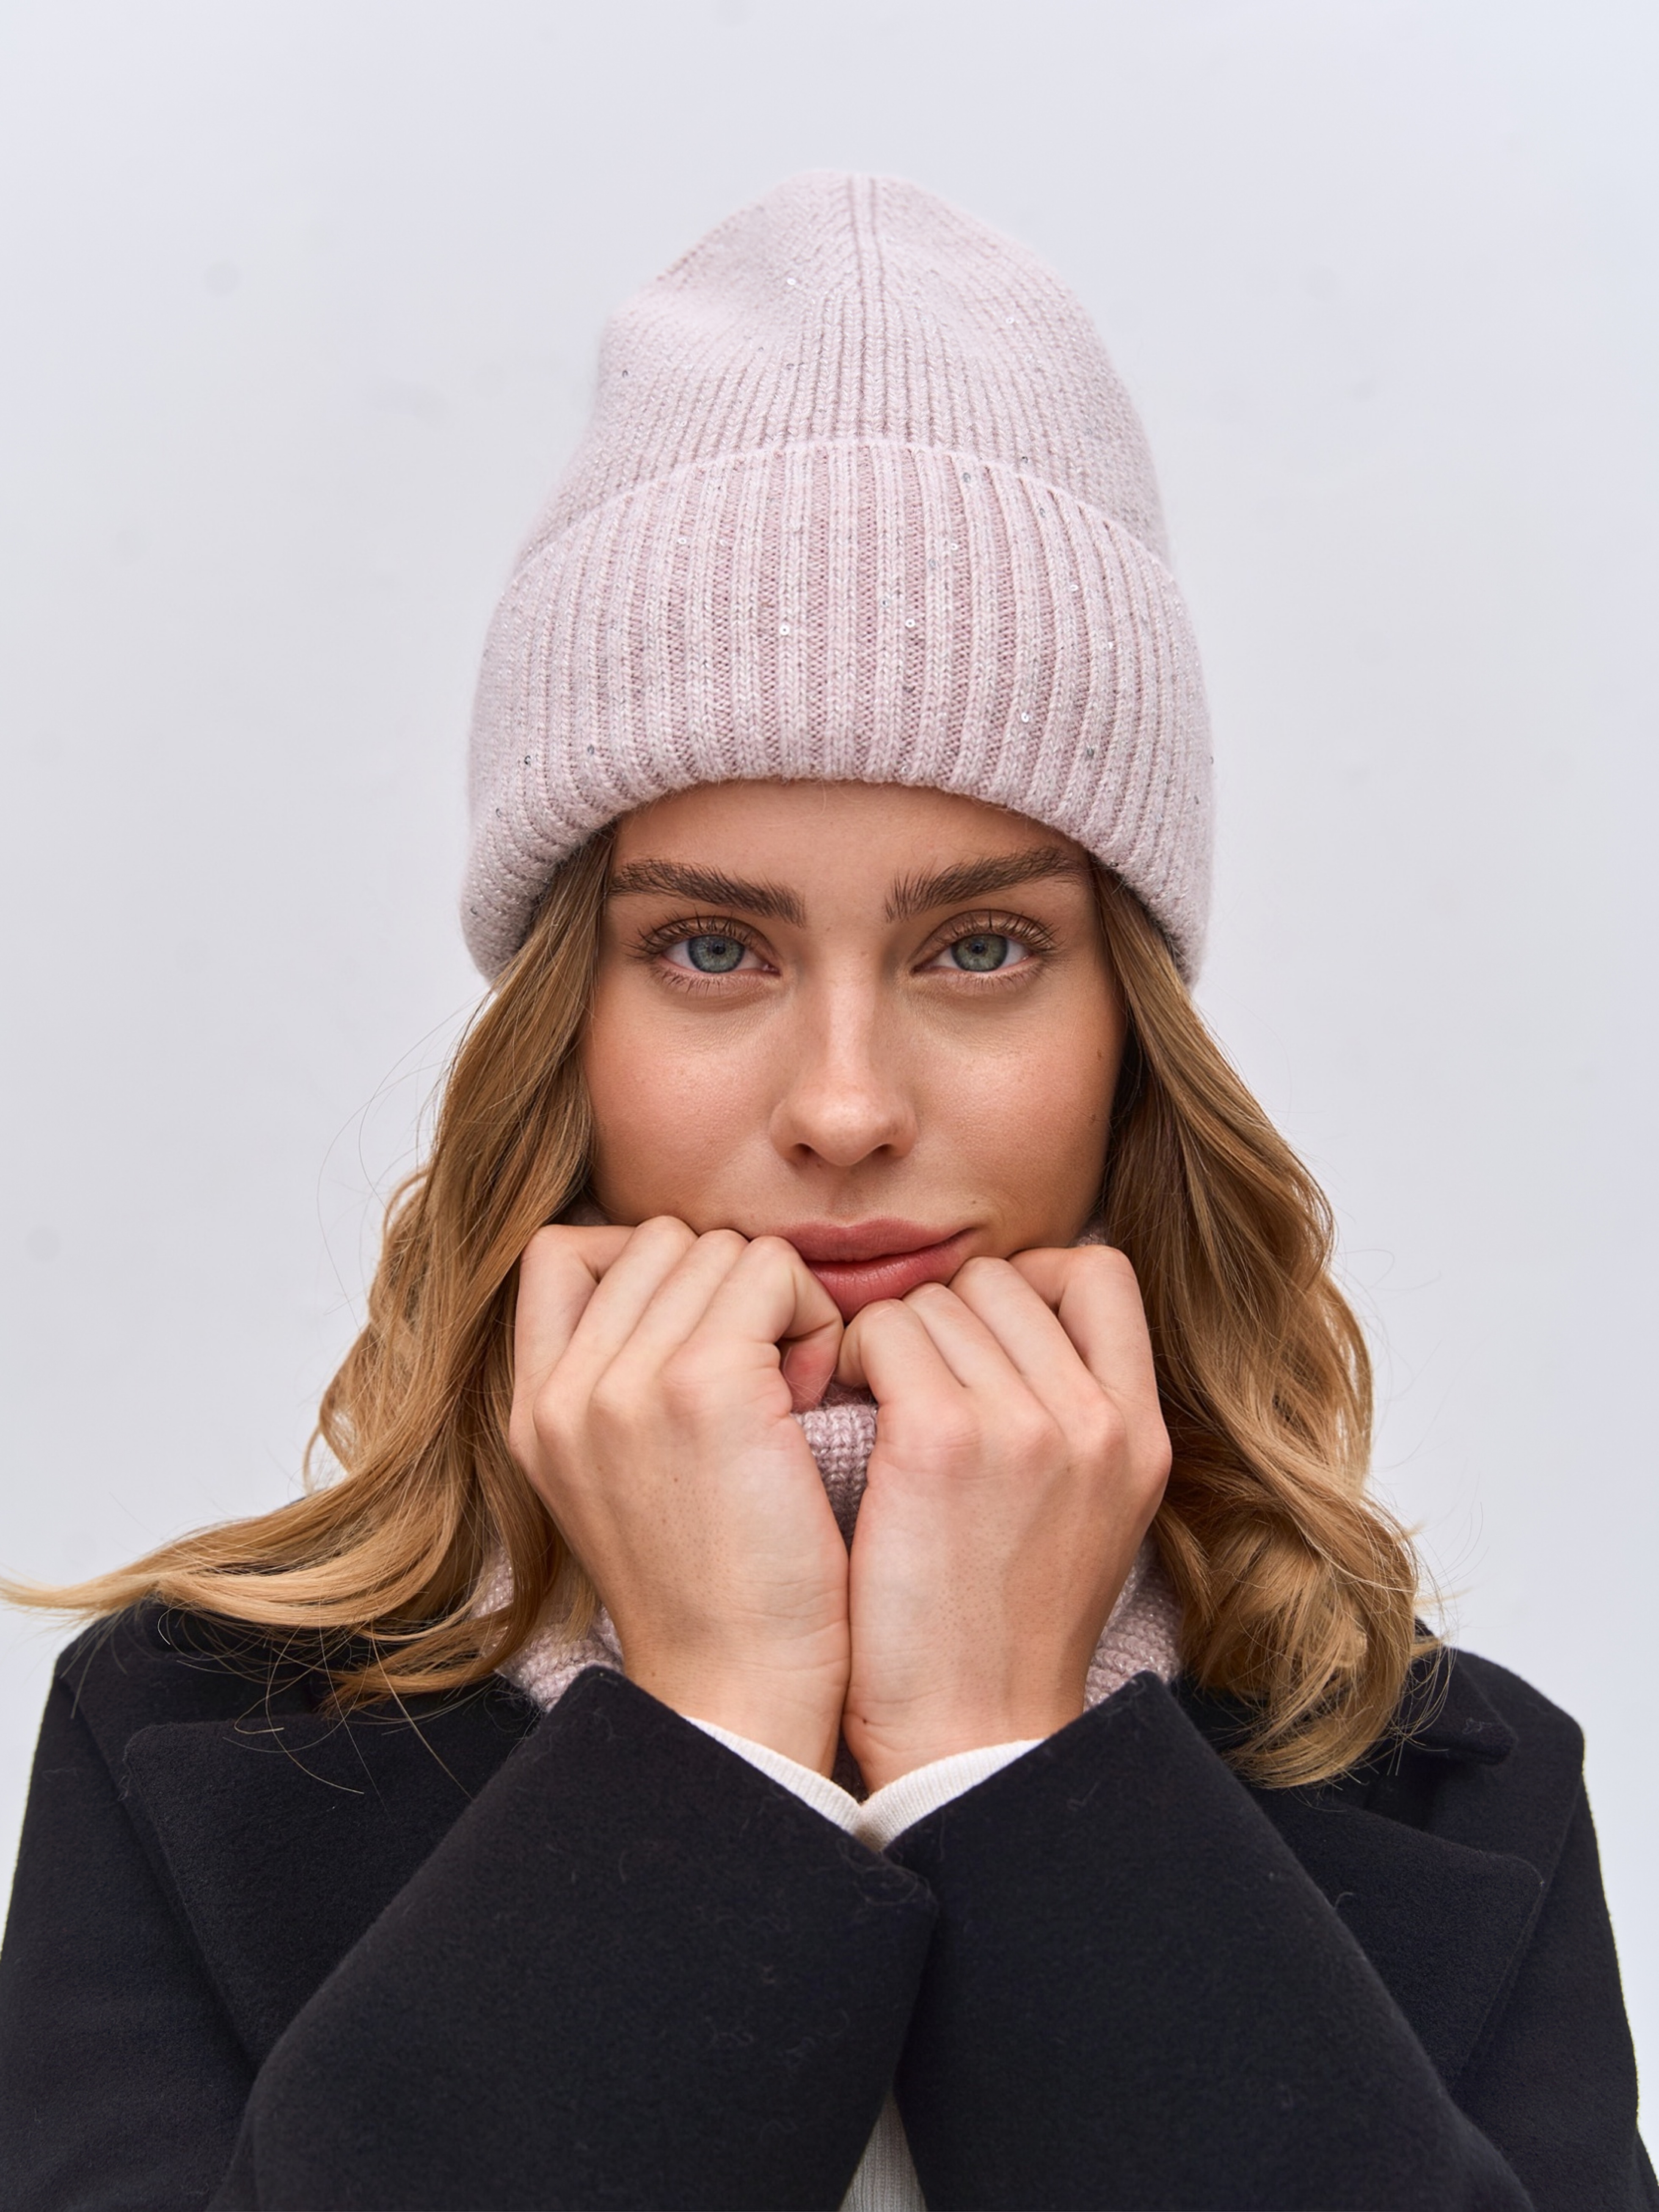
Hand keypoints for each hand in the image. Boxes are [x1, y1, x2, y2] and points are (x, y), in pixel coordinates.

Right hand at [509, 1218, 850, 1772]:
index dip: (651, 1268)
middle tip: (765, 1380)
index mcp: (534, 1409)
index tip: (707, 1336)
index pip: (564, 1250)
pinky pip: (773, 1270)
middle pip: (658, 1239)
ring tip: (792, 1396)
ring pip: (721, 1247)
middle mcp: (564, 1390)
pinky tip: (817, 1394)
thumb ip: (623, 1378)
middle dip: (726, 1289)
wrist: (741, 1688)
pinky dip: (814, 1316)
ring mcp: (623, 1384)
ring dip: (777, 1303)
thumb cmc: (718, 1586)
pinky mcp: (703, 1384)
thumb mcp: (629, 1475)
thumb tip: (685, 1278)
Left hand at [836, 1246, 1170, 1790]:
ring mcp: (1024, 1428)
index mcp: (1139, 1435)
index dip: (1030, 1280)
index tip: (977, 1334)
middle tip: (907, 1382)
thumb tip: (1013, 1326)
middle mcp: (1094, 1420)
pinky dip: (852, 1357)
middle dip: (944, 1316)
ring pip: (934, 1301)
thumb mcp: (1086, 1514)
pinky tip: (841, 1409)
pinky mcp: (940, 1443)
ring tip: (874, 1408)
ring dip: (890, 1341)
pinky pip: (884, 1333)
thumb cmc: (1001, 1629)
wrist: (969, 1734)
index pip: (1100, 1272)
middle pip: (1003, 1279)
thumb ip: (1071, 1418)